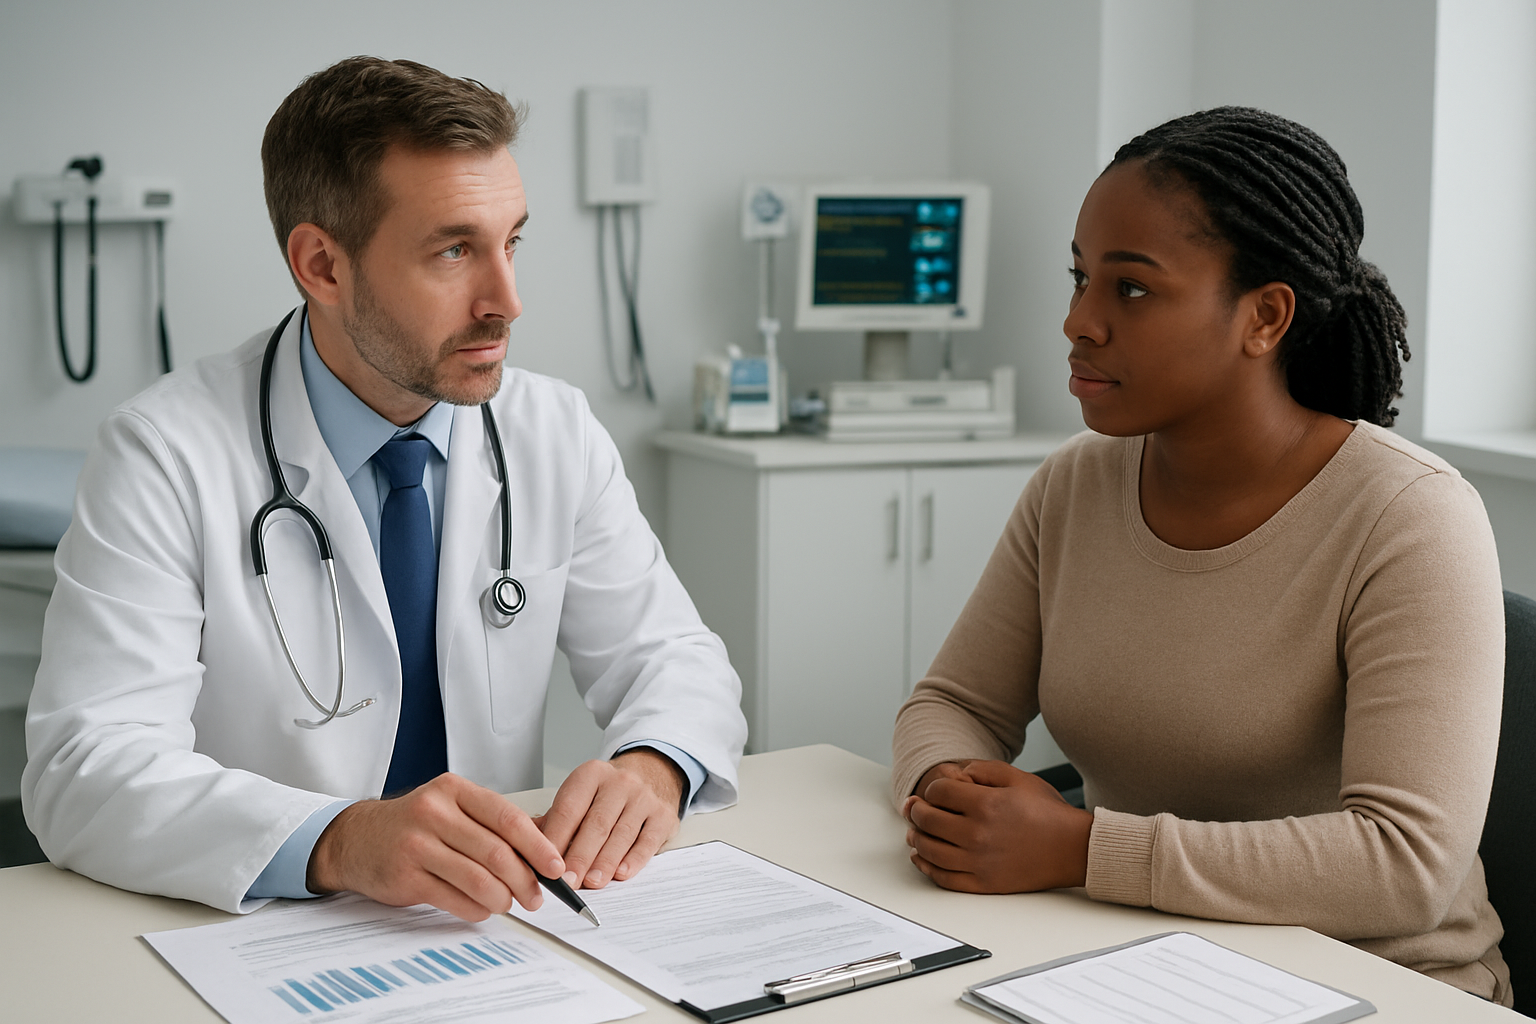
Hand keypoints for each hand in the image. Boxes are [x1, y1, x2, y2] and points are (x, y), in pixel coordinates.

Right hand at [307, 773, 564, 921]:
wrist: (356, 838)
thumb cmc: (414, 824)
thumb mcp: (452, 807)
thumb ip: (493, 823)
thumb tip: (545, 847)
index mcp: (454, 791)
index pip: (508, 818)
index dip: (538, 846)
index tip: (556, 867)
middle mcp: (434, 813)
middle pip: (496, 852)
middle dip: (525, 880)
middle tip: (537, 896)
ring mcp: (417, 845)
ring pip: (477, 879)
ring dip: (502, 898)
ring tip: (509, 904)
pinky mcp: (405, 876)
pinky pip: (454, 899)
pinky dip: (476, 909)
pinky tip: (482, 909)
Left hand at [536, 749, 683, 889]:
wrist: (652, 774)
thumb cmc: (607, 794)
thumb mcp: (580, 795)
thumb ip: (555, 821)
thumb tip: (525, 851)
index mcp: (591, 775)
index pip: (569, 809)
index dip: (556, 839)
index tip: (546, 865)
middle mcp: (619, 782)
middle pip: (596, 824)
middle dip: (580, 856)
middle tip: (567, 881)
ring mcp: (644, 798)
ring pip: (621, 834)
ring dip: (605, 862)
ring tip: (592, 883)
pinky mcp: (663, 815)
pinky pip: (647, 841)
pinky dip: (634, 860)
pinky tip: (621, 874)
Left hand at [901, 759, 1092, 892]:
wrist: (1072, 849)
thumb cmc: (1047, 812)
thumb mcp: (1018, 777)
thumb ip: (982, 769)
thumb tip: (955, 774)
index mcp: (985, 805)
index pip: (937, 793)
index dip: (933, 790)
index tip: (938, 792)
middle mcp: (977, 834)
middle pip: (927, 820)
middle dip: (917, 811)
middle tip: (915, 808)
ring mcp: (978, 862)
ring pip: (929, 850)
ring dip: (916, 838)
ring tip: (915, 832)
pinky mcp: (983, 884)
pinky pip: (943, 878)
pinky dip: (926, 867)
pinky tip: (922, 857)